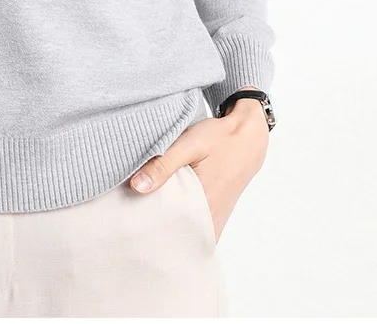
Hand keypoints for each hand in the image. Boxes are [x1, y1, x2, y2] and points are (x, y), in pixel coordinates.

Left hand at [127, 100, 268, 241]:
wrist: (248, 140)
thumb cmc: (219, 140)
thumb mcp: (190, 144)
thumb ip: (164, 164)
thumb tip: (136, 187)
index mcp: (204, 206)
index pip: (170, 233)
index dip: (147, 232)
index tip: (129, 224)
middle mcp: (210, 220)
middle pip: (175, 237)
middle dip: (153, 232)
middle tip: (131, 221)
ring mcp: (214, 221)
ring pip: (184, 234)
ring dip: (165, 227)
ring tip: (142, 216)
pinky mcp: (214, 216)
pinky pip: (193, 228)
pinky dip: (178, 223)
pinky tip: (162, 211)